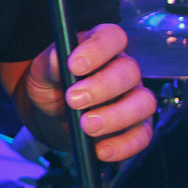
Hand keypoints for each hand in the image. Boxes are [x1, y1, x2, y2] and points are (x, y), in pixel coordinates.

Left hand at [20, 24, 155, 161]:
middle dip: (101, 88)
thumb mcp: (43, 71)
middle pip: (129, 71)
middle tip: (74, 101)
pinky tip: (101, 150)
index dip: (98, 49)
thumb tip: (59, 58)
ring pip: (144, 103)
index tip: (74, 65)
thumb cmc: (53, 84)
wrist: (53, 113)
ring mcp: (134, 97)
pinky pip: (142, 135)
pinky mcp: (137, 125)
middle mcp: (123, 69)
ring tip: (87, 126)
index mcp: (101, 47)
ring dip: (116, 117)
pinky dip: (124, 145)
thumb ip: (51, 63)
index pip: (112, 37)